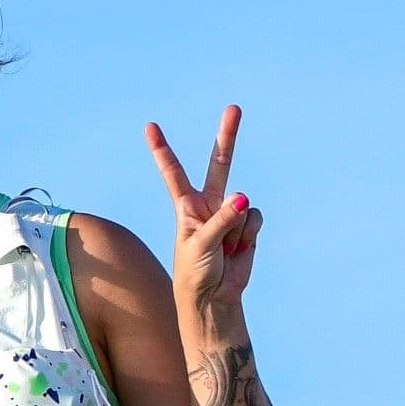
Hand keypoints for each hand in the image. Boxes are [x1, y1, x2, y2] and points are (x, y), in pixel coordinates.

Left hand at [143, 105, 261, 319]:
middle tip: (234, 108)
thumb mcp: (200, 245)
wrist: (214, 298)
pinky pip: (255, 218)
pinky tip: (239, 248)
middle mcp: (208, 204)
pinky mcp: (248, 226)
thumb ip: (221, 220)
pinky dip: (249, 234)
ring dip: (236, 229)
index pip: (172, 171)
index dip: (161, 149)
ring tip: (225, 249)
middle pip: (219, 163)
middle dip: (227, 136)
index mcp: (186, 205)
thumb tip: (244, 198)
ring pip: (242, 204)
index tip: (149, 126)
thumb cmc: (195, 271)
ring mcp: (230, 213)